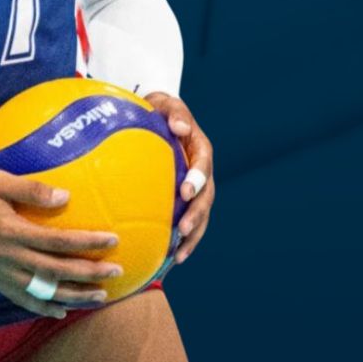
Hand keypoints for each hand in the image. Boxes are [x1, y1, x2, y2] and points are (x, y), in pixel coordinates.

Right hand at [0, 163, 122, 318]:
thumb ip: (32, 189)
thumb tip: (67, 196)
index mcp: (11, 231)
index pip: (58, 242)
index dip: (87, 243)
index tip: (113, 241)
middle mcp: (7, 257)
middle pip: (56, 272)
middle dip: (89, 275)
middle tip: (117, 273)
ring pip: (43, 292)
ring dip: (73, 296)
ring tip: (99, 297)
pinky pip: (21, 299)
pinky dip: (42, 308)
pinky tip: (60, 311)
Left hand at [143, 91, 213, 265]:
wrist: (156, 119)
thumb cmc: (160, 110)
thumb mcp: (166, 104)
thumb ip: (174, 112)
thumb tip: (180, 127)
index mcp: (200, 147)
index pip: (204, 163)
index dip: (198, 178)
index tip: (186, 191)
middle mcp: (202, 171)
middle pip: (206, 196)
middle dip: (197, 214)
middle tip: (184, 228)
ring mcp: (195, 188)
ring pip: (201, 216)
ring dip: (193, 236)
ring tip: (179, 254)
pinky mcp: (185, 202)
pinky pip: (188, 222)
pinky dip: (182, 240)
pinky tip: (170, 258)